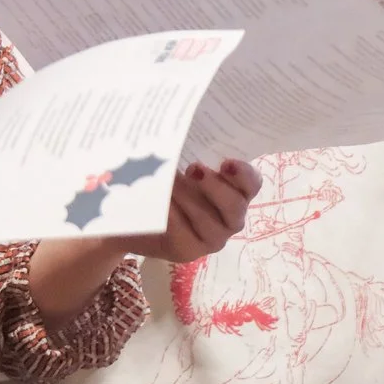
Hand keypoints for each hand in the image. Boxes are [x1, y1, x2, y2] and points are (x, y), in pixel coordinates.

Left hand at [112, 159, 263, 262]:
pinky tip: (160, 206)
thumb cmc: (161, 181)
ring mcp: (212, 237)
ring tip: (168, 186)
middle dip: (215, 187)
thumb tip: (179, 133)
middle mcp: (229, 216)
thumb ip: (185, 150)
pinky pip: (185, 236)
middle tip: (193, 170)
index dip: (243, 174)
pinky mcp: (189, 251)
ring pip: (212, 224)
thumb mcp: (173, 161)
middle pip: (236, 206)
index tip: (225, 163)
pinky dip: (172, 218)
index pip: (251, 183)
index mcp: (233, 190)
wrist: (131, 215)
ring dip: (190, 201)